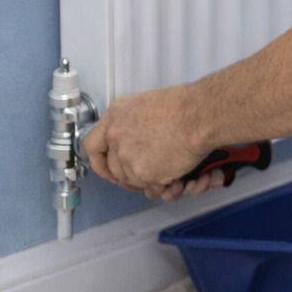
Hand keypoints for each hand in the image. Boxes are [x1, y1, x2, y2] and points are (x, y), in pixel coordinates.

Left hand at [82, 85, 211, 200]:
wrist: (199, 115)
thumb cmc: (183, 105)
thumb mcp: (145, 104)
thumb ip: (131, 122)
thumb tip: (133, 138)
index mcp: (115, 116)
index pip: (92, 146)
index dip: (99, 162)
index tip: (107, 169)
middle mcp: (116, 136)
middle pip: (114, 167)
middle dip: (129, 173)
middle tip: (146, 172)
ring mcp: (127, 156)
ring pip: (132, 180)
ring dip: (147, 179)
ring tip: (166, 169)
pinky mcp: (143, 173)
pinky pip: (150, 188)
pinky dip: (162, 185)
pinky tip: (173, 176)